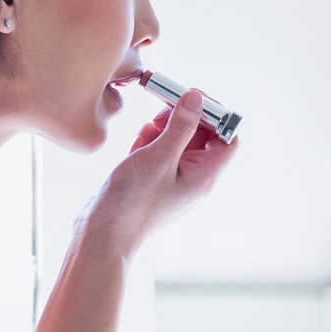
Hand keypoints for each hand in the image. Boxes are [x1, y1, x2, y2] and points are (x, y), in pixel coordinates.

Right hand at [88, 88, 240, 256]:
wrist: (103, 234)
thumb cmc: (132, 202)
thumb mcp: (158, 157)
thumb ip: (181, 126)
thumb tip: (197, 98)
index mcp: (204, 176)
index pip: (227, 138)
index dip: (216, 115)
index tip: (194, 99)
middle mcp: (193, 177)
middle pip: (202, 135)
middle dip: (183, 118)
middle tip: (164, 108)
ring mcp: (173, 178)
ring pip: (178, 140)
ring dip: (163, 129)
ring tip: (147, 132)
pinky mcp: (154, 178)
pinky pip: (160, 151)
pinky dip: (150, 141)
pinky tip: (137, 145)